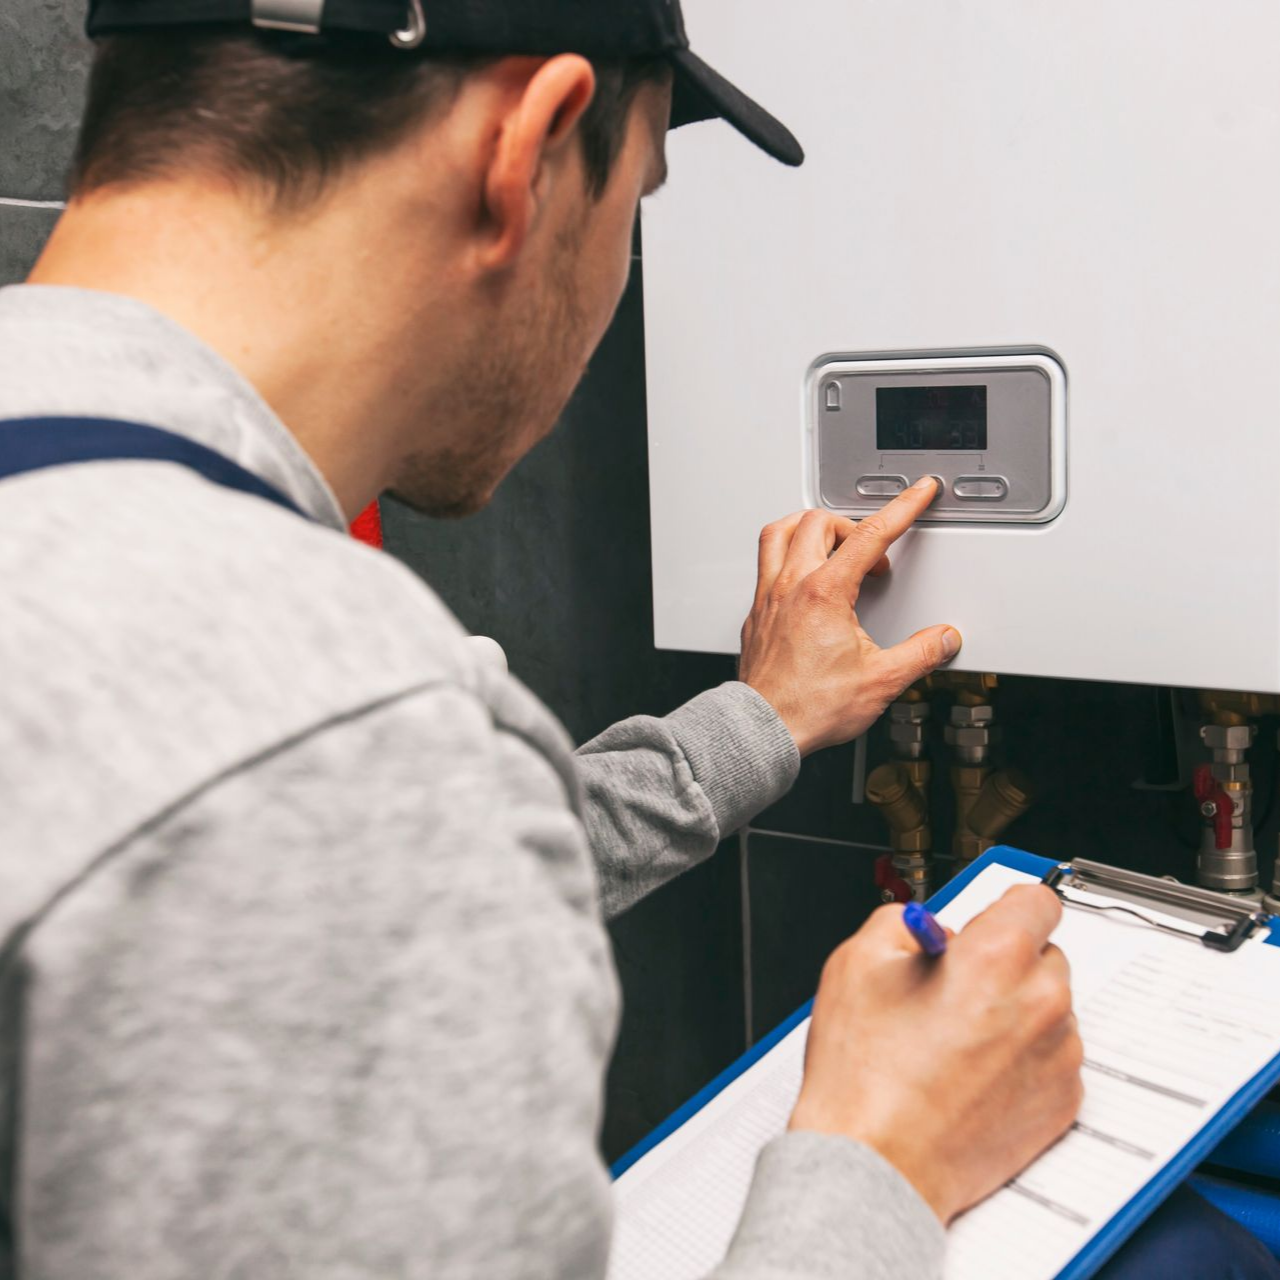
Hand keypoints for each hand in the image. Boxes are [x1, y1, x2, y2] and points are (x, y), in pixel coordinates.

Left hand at [738, 480, 960, 756]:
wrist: (763, 729)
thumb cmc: (808, 707)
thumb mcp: (881, 681)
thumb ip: (920, 654)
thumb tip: (943, 639)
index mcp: (824, 593)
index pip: (870, 535)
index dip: (902, 508)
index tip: (918, 493)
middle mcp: (791, 586)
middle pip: (820, 522)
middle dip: (854, 526)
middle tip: (875, 553)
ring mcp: (767, 597)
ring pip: (780, 533)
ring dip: (809, 528)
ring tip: (833, 544)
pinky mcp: (755, 614)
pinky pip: (766, 564)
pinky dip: (787, 555)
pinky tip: (803, 577)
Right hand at [789, 885, 1082, 1223]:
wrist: (876, 1165)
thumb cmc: (865, 1076)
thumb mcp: (857, 961)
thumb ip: (902, 922)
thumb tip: (928, 929)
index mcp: (997, 957)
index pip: (1038, 900)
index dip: (1005, 906)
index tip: (989, 920)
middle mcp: (1040, 1003)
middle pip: (1044, 954)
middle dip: (1004, 962)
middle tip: (954, 986)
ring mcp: (1057, 1058)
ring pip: (1048, 1008)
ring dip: (1015, 1010)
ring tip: (955, 1039)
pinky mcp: (1061, 1104)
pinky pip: (1051, 1058)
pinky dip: (1021, 1058)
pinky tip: (970, 1072)